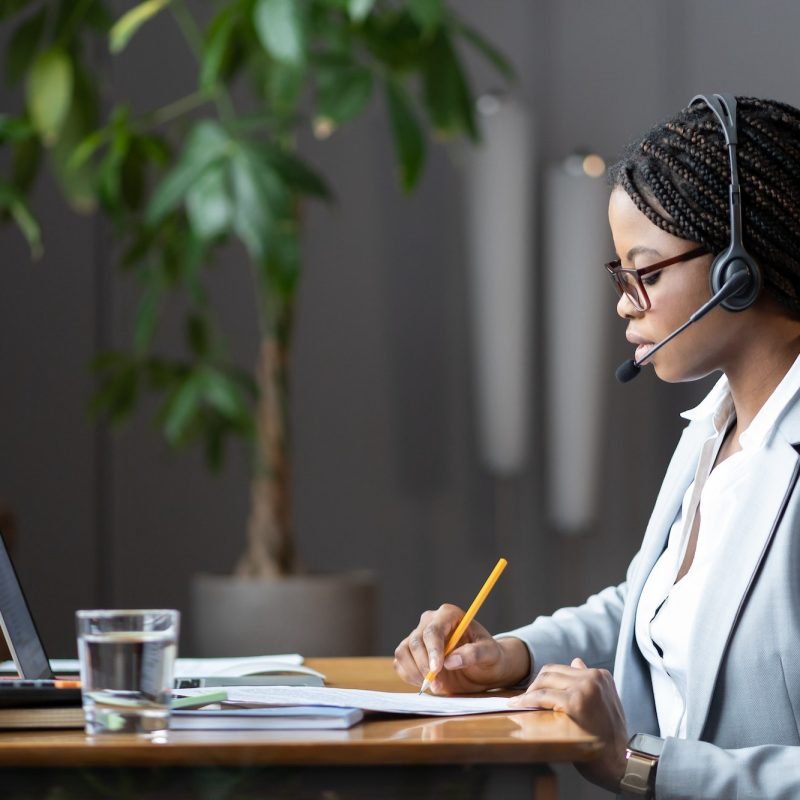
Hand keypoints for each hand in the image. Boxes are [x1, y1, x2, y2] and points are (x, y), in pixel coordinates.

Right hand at [393, 604, 529, 693]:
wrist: (482, 668)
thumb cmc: (489, 656)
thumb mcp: (489, 655)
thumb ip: (474, 654)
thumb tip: (451, 661)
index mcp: (449, 615)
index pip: (433, 630)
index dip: (432, 650)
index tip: (437, 670)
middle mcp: (430, 621)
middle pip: (416, 641)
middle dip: (425, 666)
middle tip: (438, 686)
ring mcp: (418, 635)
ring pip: (404, 651)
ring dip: (415, 672)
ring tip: (435, 687)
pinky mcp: (411, 651)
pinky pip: (400, 662)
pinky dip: (409, 675)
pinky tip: (425, 683)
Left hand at [509, 657, 627, 791]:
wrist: (620, 761)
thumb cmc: (609, 737)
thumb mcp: (605, 702)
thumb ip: (589, 682)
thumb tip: (575, 661)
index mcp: (600, 675)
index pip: (563, 669)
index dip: (545, 681)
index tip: (534, 690)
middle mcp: (593, 677)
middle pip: (551, 672)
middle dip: (535, 685)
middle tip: (524, 698)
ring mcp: (585, 688)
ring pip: (545, 681)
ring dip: (529, 692)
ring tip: (519, 702)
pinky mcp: (575, 702)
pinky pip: (542, 697)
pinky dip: (527, 701)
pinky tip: (519, 705)